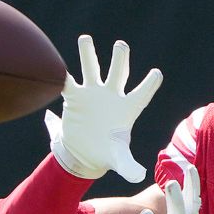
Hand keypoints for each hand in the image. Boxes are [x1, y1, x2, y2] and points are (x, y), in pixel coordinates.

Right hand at [45, 35, 161, 181]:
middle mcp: (111, 97)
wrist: (84, 155)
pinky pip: (67, 83)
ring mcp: (93, 95)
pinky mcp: (74, 98)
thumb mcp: (119, 160)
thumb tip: (139, 176)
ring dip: (88, 54)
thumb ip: (128, 165)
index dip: (149, 85)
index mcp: (128, 109)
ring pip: (91, 69)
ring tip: (85, 38)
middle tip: (121, 45)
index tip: (157, 73)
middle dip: (119, 59)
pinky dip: (61, 76)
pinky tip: (55, 66)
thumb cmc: (106, 154)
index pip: (141, 94)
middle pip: (118, 74)